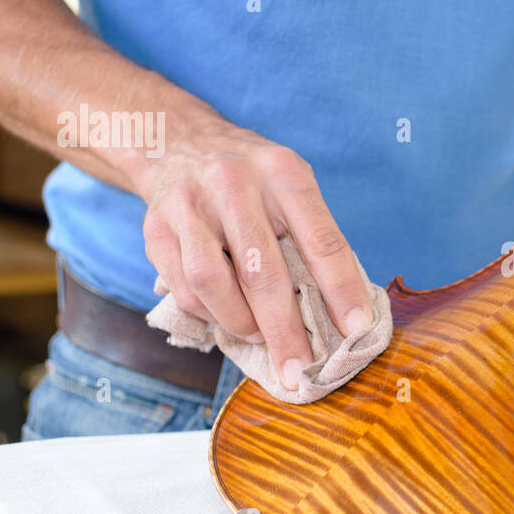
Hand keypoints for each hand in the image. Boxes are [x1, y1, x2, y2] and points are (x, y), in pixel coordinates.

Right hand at [131, 120, 373, 391]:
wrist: (176, 141)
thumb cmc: (252, 178)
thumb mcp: (291, 186)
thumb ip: (313, 236)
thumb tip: (342, 308)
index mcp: (284, 173)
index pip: (321, 241)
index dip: (341, 290)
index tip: (357, 330)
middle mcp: (235, 184)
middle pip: (263, 273)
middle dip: (285, 331)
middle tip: (300, 372)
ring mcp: (190, 205)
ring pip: (213, 283)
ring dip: (241, 323)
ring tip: (259, 336)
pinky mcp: (156, 228)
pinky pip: (182, 287)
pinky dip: (208, 313)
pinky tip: (224, 315)